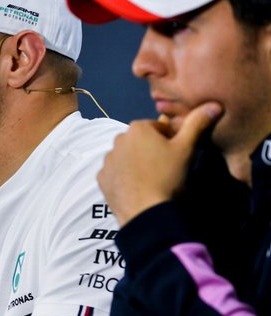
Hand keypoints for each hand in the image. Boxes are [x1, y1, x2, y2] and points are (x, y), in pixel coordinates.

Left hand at [98, 102, 222, 225]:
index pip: (159, 128)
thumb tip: (213, 105)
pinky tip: (138, 187)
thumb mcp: (186, 148)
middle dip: (153, 150)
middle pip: (142, 141)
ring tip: (153, 179)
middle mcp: (118, 139)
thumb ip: (197, 123)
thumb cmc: (167, 176)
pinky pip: (117, 172)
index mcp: (138, 128)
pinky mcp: (102, 178)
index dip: (171, 141)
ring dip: (139, 163)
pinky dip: (126, 177)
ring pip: (128, 156)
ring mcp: (108, 160)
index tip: (176, 155)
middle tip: (166, 168)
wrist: (145, 210)